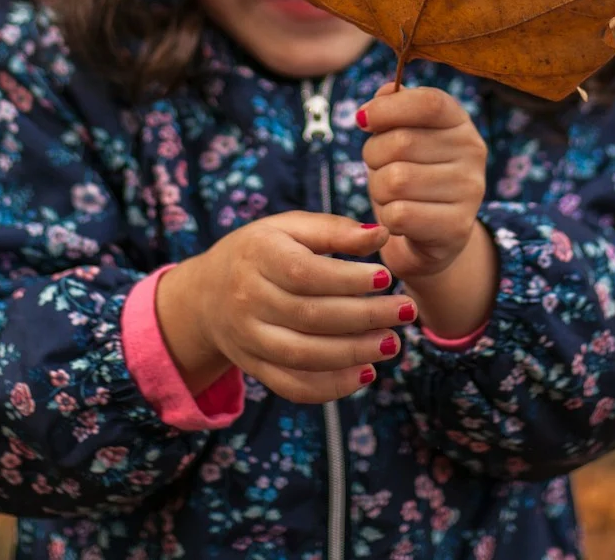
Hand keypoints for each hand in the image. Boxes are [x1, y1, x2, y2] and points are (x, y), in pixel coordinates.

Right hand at [156, 213, 413, 404]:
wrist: (208, 294)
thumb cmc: (262, 251)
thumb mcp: (289, 228)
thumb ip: (334, 230)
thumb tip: (382, 236)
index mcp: (257, 256)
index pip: (305, 273)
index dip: (348, 279)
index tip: (387, 277)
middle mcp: (248, 300)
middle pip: (310, 316)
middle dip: (365, 317)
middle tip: (406, 311)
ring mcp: (249, 339)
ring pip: (304, 356)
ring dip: (354, 354)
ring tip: (393, 343)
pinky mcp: (255, 368)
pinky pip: (293, 386)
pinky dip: (331, 387)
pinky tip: (364, 373)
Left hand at [357, 83, 487, 282]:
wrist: (432, 234)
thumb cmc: (410, 174)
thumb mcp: (401, 135)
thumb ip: (393, 107)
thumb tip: (384, 93)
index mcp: (459, 121)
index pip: (428, 102)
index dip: (388, 109)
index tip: (363, 121)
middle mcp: (473, 152)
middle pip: (401, 143)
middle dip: (374, 156)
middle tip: (380, 168)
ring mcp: (470, 191)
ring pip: (395, 181)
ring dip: (379, 190)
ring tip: (391, 194)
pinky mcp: (457, 228)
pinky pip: (399, 215)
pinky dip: (386, 218)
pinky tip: (399, 219)